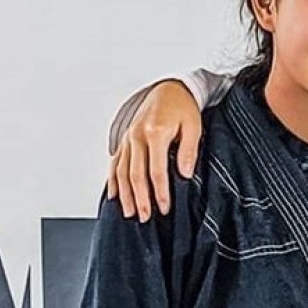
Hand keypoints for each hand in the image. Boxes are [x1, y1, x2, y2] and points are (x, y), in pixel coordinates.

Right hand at [107, 80, 201, 221]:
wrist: (168, 89)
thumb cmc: (183, 108)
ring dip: (125, 194)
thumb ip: (188, 150)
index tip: (164, 208)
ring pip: (121, 171)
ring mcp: (128, 138)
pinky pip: (115, 162)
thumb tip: (184, 174)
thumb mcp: (194, 126)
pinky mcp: (124, 140)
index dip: (160, 192)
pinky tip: (114, 196)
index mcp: (155, 132)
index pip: (156, 170)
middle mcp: (136, 136)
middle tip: (144, 218)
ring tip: (129, 213)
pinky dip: (113, 180)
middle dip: (140, 199)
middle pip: (135, 174)